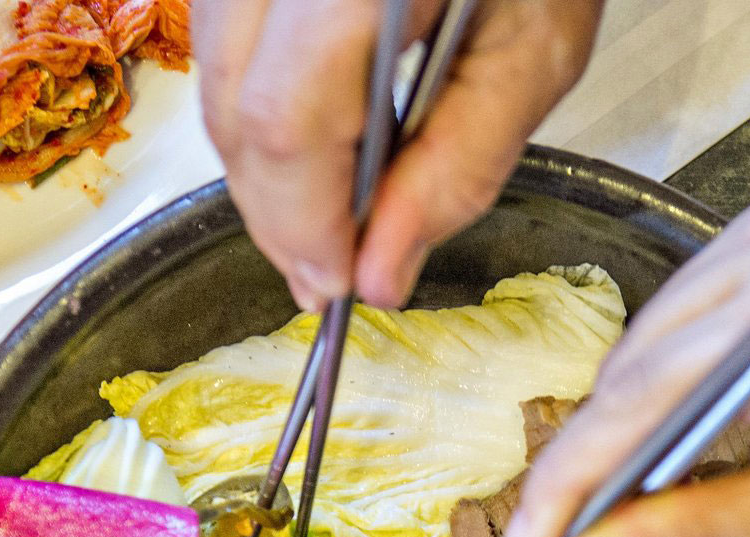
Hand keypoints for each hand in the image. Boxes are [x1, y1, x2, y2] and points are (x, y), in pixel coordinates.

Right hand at [196, 0, 605, 310]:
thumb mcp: (534, 52)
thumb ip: (457, 168)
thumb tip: (382, 269)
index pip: (287, 122)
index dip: (301, 224)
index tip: (337, 285)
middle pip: (233, 105)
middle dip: (276, 209)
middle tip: (330, 269)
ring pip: (215, 76)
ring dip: (263, 163)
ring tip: (329, 215)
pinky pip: (223, 39)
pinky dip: (260, 104)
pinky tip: (315, 141)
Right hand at [500, 187, 749, 536]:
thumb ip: (694, 535)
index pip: (640, 402)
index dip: (568, 483)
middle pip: (634, 366)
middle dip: (595, 457)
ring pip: (650, 340)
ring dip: (629, 418)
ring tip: (624, 498)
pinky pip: (684, 312)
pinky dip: (668, 377)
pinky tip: (680, 432)